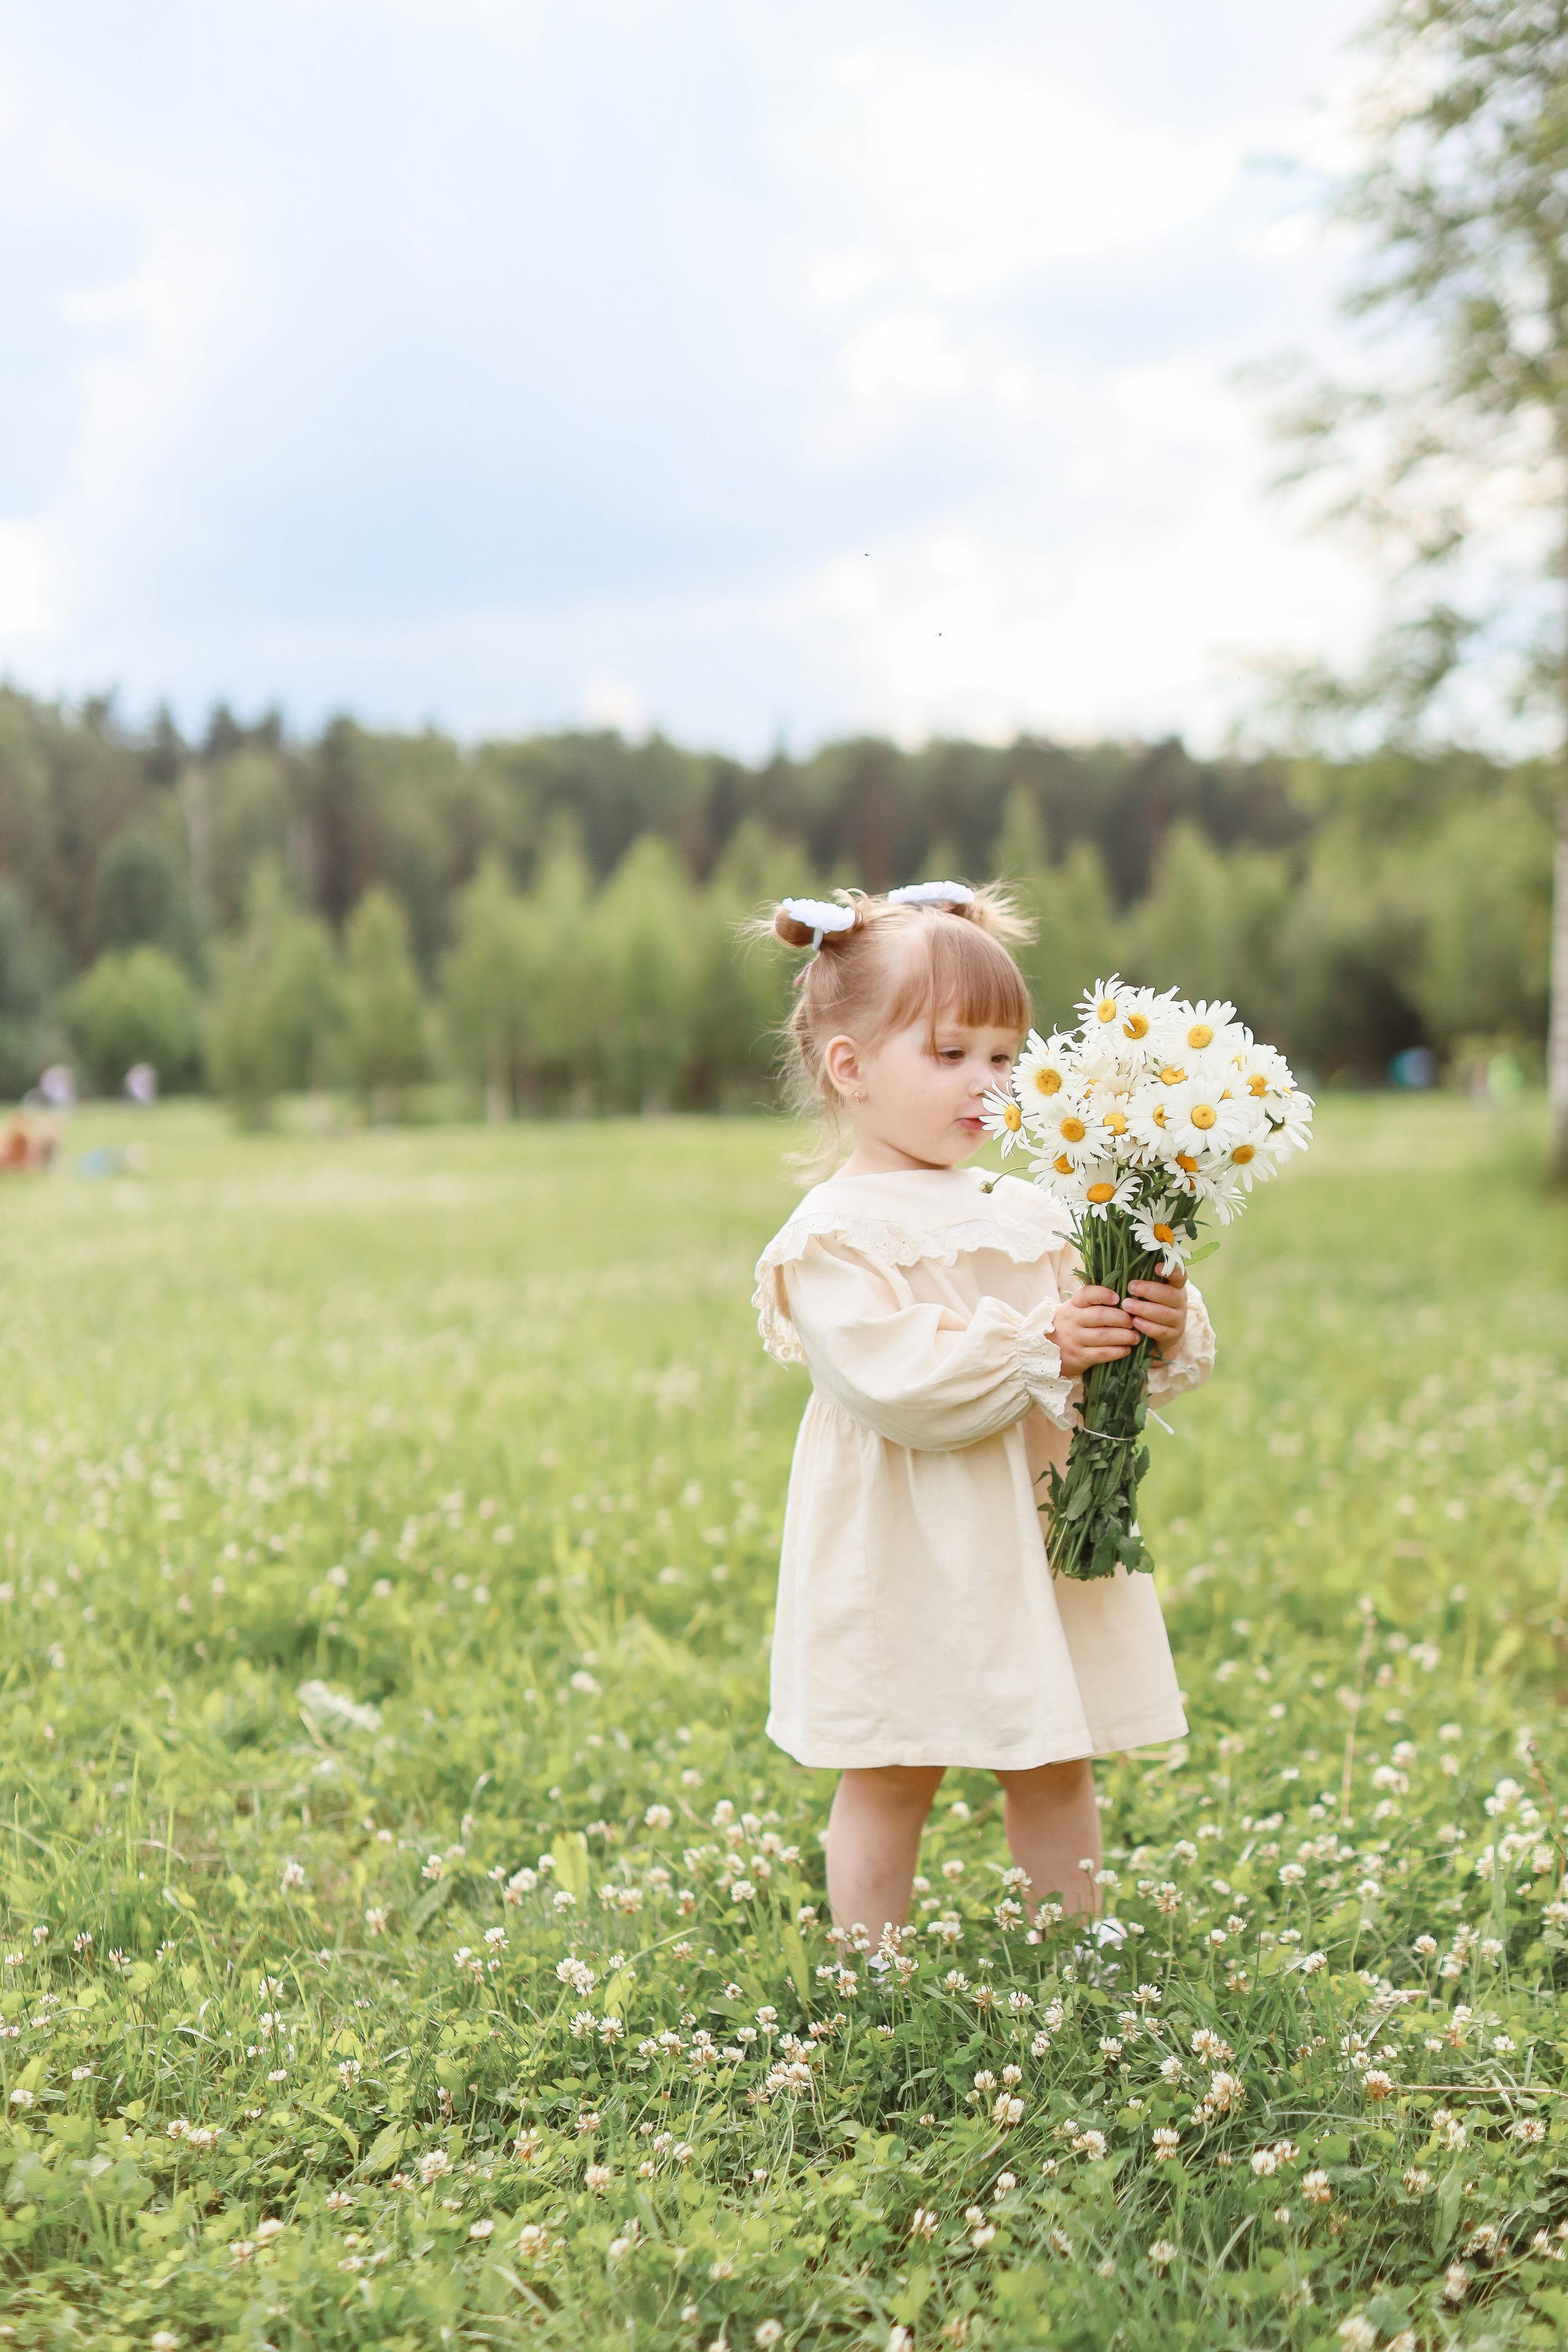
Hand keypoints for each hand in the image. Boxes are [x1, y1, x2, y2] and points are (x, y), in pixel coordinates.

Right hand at [1053, 1265, 1188, 1377]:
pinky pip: (1102, 1354)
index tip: (1117, 1297)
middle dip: (1122, 1318)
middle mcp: (1072, 1320)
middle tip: (1133, 1321)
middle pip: (1100, 1316)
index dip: (1103, 1294)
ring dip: (1125, 1336)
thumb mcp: (1074, 1310)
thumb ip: (1092, 1303)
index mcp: (1073, 1305)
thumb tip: (1124, 1297)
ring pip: (1104, 1336)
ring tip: (1135, 1337)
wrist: (1046, 1349)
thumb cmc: (1069, 1325)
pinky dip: (1118, 1351)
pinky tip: (1126, 1349)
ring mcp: (1075, 1339)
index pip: (1086, 1294)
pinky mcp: (1079, 1357)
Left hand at [1124, 1263, 1188, 1360]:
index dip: (1171, 1271)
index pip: (1180, 1275)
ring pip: (1164, 1313)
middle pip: (1169, 1294)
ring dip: (1144, 1309)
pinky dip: (1147, 1326)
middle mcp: (1181, 1301)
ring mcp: (1179, 1319)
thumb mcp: (1153, 1292)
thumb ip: (1145, 1281)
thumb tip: (1124, 1268)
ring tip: (1126, 1305)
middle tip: (1130, 1287)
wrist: (1166, 1334)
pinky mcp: (1174, 1335)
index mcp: (1176, 1286)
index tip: (1156, 1266)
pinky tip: (1135, 1322)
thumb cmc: (1153, 1305)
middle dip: (1148, 1290)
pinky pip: (1161, 1331)